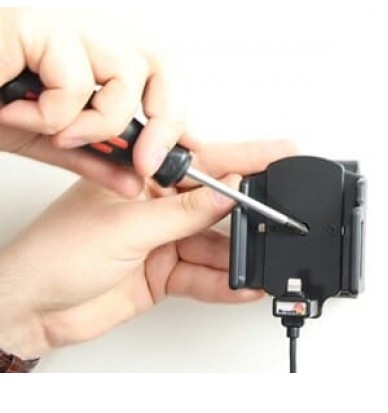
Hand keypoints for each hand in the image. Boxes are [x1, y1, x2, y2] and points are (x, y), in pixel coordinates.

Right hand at [0, 8, 193, 196]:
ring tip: (55, 128)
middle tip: (144, 160)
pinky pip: (73, 81)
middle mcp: (92, 33)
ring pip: (124, 74)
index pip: (164, 76)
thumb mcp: (53, 140)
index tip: (185, 152)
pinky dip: (50, 114)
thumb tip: (134, 181)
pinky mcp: (36, 25)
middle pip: (161, 64)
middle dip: (163, 119)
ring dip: (93, 121)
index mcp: (101, 54)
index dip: (179, 116)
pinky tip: (19, 111)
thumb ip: (96, 159)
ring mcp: (67, 24)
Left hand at [0, 140, 295, 358]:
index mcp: (143, 178)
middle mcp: (156, 207)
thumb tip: (229, 196)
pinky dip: (223, 282)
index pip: (205, 163)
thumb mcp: (126, 226)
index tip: (279, 155)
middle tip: (280, 215)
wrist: (29, 309)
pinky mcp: (162, 273)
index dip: (246, 159)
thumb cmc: (52, 253)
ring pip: (211, 245)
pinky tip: (242, 283)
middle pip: (215, 207)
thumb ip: (183, 214)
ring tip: (260, 259)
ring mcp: (162, 241)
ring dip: (237, 255)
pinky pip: (202, 276)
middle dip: (248, 213)